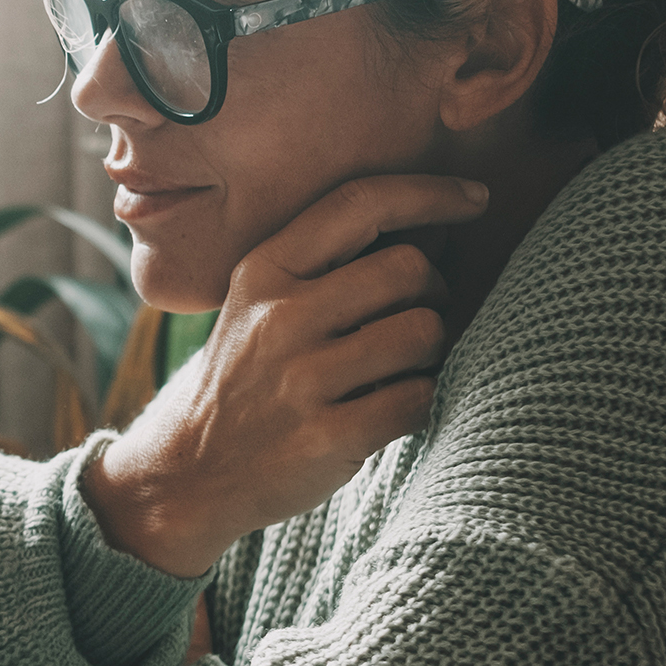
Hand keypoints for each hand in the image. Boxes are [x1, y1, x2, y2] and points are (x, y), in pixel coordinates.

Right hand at [85, 174, 489, 576]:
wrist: (190, 472)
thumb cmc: (247, 379)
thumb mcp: (258, 305)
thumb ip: (328, 265)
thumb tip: (434, 224)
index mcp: (263, 271)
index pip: (361, 203)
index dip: (431, 193)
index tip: (475, 197)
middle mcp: (279, 318)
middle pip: (409, 269)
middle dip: (434, 293)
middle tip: (418, 319)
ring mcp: (300, 380)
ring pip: (424, 333)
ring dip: (432, 352)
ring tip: (402, 368)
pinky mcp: (325, 438)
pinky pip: (418, 399)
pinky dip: (420, 403)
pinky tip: (392, 409)